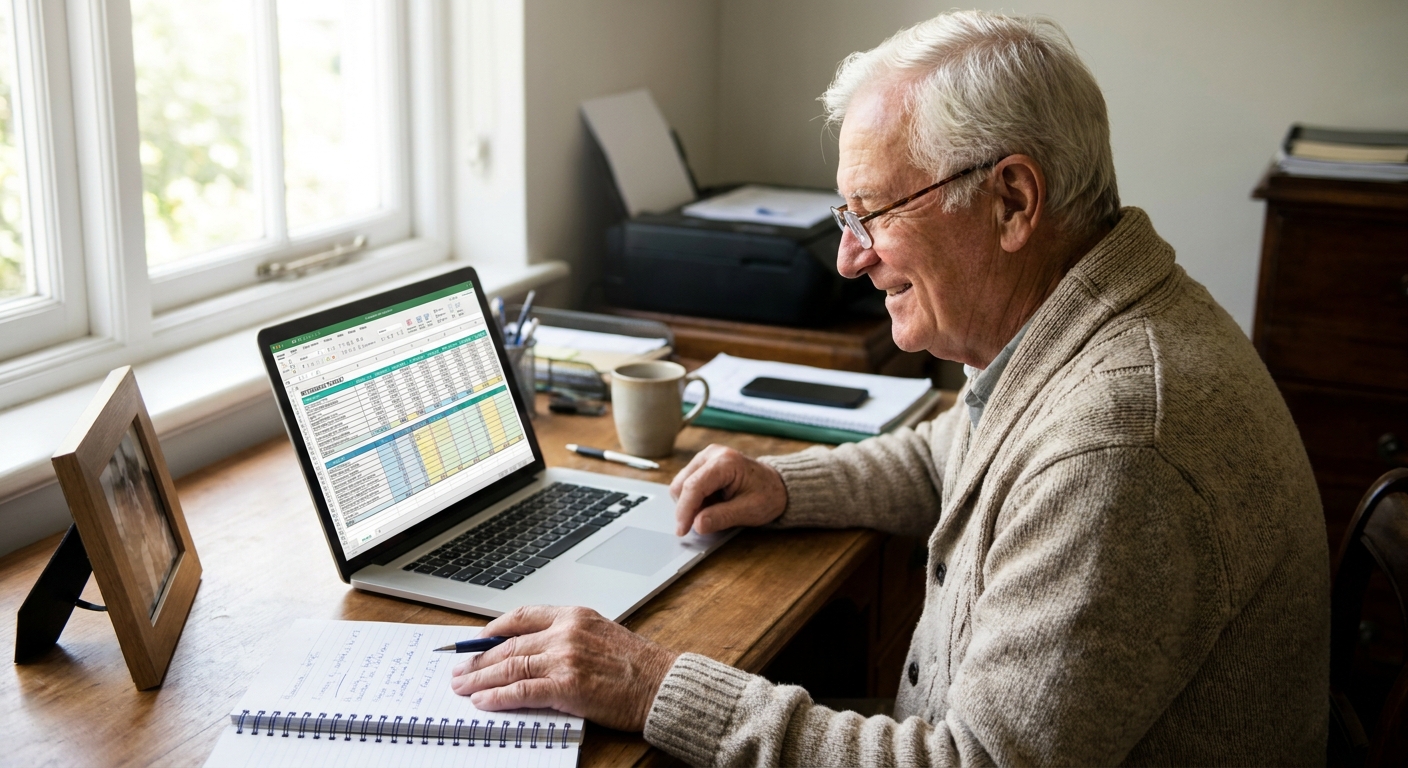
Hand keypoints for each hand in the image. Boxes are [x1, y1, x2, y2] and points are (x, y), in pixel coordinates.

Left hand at [449, 606, 677, 731]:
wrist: (660, 684)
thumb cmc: (636, 665)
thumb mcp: (600, 634)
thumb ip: (566, 636)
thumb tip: (529, 650)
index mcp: (573, 615)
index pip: (521, 616)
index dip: (493, 630)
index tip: (476, 641)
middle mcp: (566, 633)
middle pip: (509, 644)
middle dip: (478, 659)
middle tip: (457, 669)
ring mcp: (565, 659)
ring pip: (510, 666)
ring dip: (480, 678)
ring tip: (462, 686)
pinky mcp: (567, 687)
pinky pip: (521, 691)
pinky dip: (498, 696)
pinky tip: (483, 701)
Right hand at [669, 444, 787, 535]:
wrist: (776, 484)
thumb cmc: (767, 495)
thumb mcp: (749, 511)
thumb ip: (722, 517)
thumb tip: (697, 525)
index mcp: (726, 462)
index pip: (694, 486)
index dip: (685, 511)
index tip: (682, 531)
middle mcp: (711, 454)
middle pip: (682, 485)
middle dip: (687, 509)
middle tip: (706, 522)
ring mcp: (704, 457)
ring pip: (680, 485)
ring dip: (691, 504)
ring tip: (715, 510)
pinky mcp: (701, 464)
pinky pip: (686, 485)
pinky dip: (694, 500)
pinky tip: (712, 503)